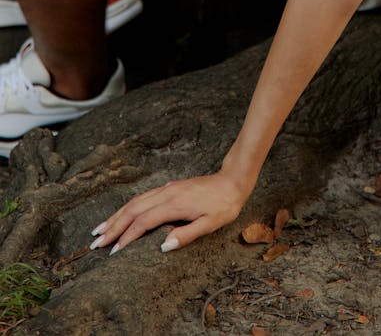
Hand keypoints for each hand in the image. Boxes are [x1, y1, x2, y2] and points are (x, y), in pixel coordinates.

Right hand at [89, 170, 248, 254]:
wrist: (232, 181)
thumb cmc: (224, 205)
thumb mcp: (210, 223)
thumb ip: (187, 235)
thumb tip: (163, 247)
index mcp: (175, 205)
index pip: (143, 222)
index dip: (127, 237)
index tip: (113, 252)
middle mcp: (166, 194)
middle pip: (133, 210)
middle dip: (113, 226)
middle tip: (95, 242)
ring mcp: (166, 189)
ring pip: (135, 202)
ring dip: (116, 215)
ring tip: (100, 229)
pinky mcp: (168, 188)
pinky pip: (142, 198)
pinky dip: (127, 207)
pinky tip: (121, 214)